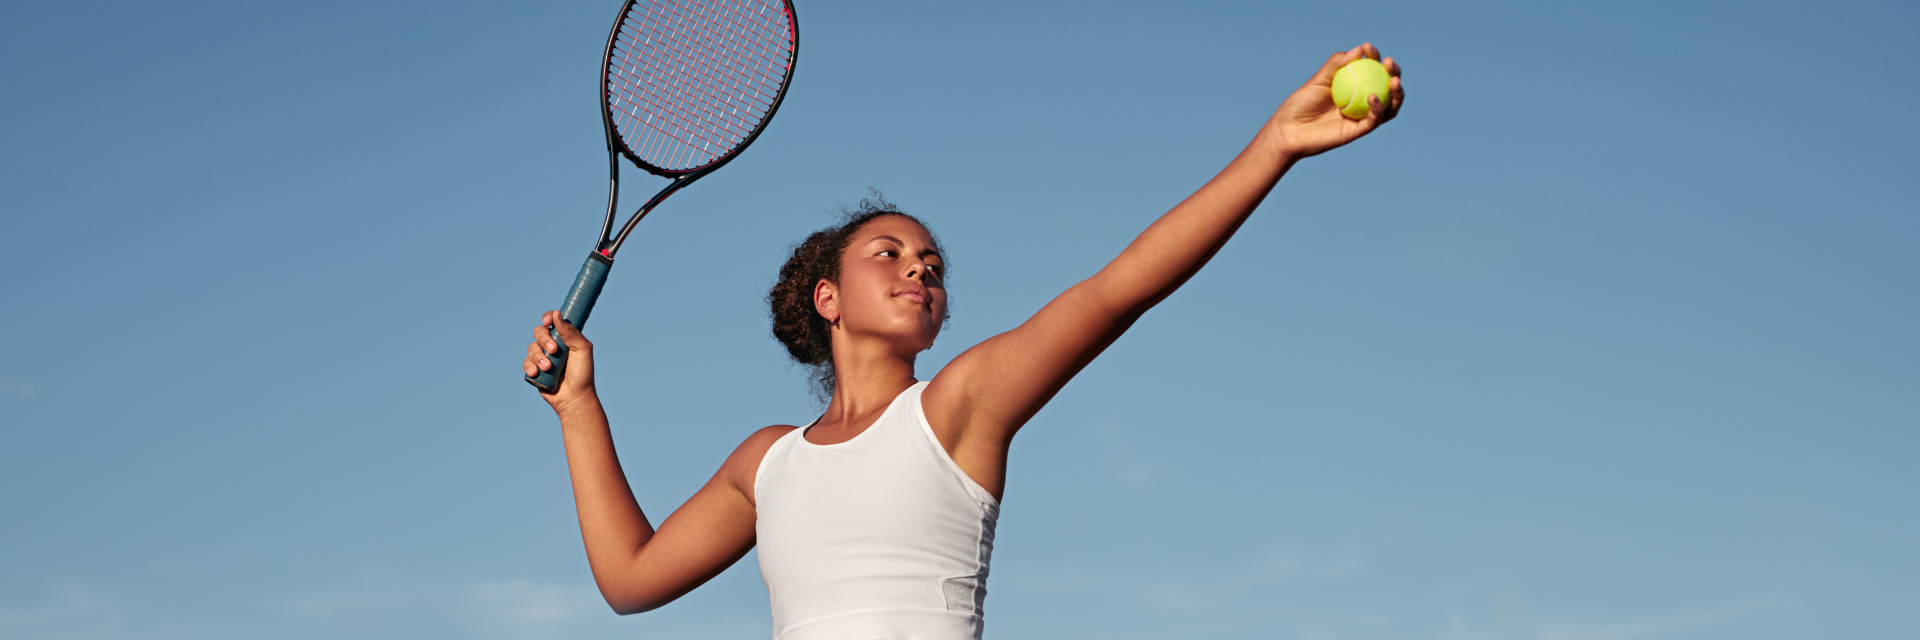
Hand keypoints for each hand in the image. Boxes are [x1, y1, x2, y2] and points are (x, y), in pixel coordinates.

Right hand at [524, 310, 596, 409]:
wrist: (574, 398)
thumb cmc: (582, 374)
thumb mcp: (582, 350)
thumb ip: (571, 332)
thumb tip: (557, 314)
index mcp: (565, 337)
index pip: (553, 320)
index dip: (548, 317)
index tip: (548, 321)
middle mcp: (553, 345)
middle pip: (539, 331)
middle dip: (544, 340)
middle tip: (554, 351)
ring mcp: (543, 357)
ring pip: (531, 347)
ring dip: (538, 357)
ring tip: (548, 368)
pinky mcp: (535, 369)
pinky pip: (526, 362)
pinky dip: (530, 366)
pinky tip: (536, 373)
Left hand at [1264, 43, 1403, 159]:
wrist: (1289, 130)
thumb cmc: (1301, 103)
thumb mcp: (1318, 79)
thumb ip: (1336, 64)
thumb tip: (1359, 49)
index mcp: (1353, 86)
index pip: (1371, 70)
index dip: (1375, 57)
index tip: (1369, 47)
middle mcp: (1361, 101)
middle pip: (1386, 87)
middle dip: (1394, 73)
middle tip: (1390, 63)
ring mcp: (1361, 117)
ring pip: (1389, 106)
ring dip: (1396, 93)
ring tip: (1394, 80)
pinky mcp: (1358, 132)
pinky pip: (1374, 120)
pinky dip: (1378, 109)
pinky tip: (1373, 97)